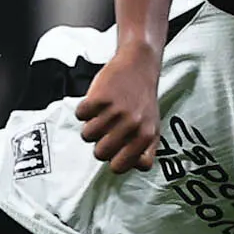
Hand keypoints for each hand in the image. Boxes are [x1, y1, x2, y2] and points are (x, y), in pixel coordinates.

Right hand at [75, 37, 162, 172]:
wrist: (139, 65)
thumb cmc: (143, 100)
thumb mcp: (153, 128)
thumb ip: (146, 152)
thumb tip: (133, 167)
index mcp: (146, 136)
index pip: (118, 167)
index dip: (112, 160)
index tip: (114, 150)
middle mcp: (132, 125)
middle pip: (100, 154)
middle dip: (99, 144)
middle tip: (107, 129)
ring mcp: (116, 111)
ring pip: (87, 136)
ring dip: (90, 126)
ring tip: (101, 115)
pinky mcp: (100, 96)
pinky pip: (80, 115)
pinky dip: (83, 110)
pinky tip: (95, 103)